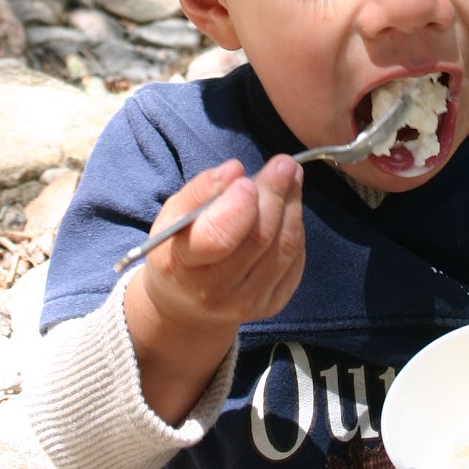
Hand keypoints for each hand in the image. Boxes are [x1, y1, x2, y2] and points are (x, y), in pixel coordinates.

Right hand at [124, 155, 304, 423]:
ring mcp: (248, 302)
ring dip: (292, 206)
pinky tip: (288, 208)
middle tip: (283, 164)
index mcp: (182, 266)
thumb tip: (235, 170)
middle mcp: (216, 291)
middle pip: (259, 238)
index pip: (217, 238)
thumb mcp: (173, 216)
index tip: (246, 179)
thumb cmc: (179, 248)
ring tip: (291, 177)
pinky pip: (294, 260)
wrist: (188, 303)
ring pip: (284, 247)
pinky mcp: (273, 304)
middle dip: (275, 195)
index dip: (238, 205)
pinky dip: (295, 228)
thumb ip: (200, 191)